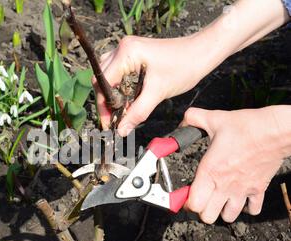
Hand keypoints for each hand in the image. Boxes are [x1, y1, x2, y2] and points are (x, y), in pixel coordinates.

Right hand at [95, 35, 209, 135]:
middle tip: (113, 120)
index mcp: (126, 53)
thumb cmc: (183, 67)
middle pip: (102, 79)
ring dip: (113, 95)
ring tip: (121, 111)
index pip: (103, 82)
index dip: (103, 105)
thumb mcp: (158, 93)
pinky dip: (120, 88)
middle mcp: (122, 48)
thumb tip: (121, 130)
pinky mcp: (133, 55)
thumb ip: (137, 112)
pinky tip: (128, 100)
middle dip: (107, 101)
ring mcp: (127, 50)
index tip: (108, 123)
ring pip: (109, 77)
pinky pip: (118, 73)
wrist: (201, 53)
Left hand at [182, 106, 290, 223]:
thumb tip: (183, 121)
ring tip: (219, 199)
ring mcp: (242, 190)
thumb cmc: (247, 127)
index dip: (186, 203)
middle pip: (207, 216)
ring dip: (221, 211)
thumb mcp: (215, 119)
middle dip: (201, 210)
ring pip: (228, 217)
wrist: (276, 131)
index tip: (185, 196)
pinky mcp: (258, 190)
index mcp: (210, 171)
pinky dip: (245, 207)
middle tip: (201, 199)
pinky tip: (240, 196)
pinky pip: (252, 210)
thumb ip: (194, 118)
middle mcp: (225, 185)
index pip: (193, 203)